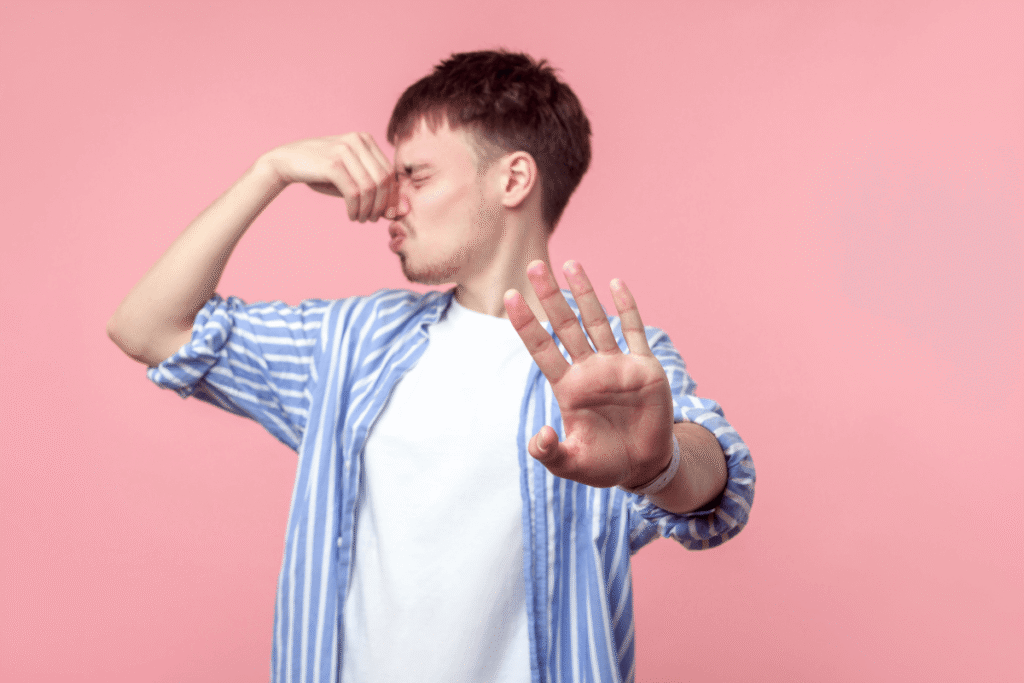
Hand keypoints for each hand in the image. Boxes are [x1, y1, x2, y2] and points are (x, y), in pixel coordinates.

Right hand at [258, 133, 396, 222]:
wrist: (286, 162)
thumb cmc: (322, 172)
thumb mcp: (351, 178)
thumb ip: (374, 190)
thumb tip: (399, 212)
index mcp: (365, 140)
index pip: (389, 171)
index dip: (392, 196)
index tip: (386, 214)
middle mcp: (357, 141)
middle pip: (383, 179)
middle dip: (382, 204)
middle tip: (373, 219)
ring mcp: (345, 150)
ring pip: (370, 188)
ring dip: (368, 209)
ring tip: (361, 219)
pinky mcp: (333, 164)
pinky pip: (354, 193)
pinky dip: (355, 209)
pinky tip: (351, 216)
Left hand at [503, 260, 675, 488]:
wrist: (643, 466)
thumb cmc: (604, 464)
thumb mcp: (571, 464)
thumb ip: (550, 452)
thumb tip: (539, 435)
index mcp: (568, 387)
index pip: (542, 348)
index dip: (526, 323)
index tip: (510, 297)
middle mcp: (589, 369)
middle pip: (565, 325)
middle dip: (550, 296)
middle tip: (534, 265)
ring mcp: (616, 365)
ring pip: (596, 321)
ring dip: (584, 293)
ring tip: (571, 264)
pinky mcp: (644, 368)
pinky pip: (634, 332)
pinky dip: (626, 308)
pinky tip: (616, 284)